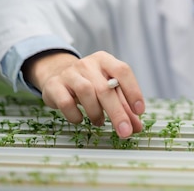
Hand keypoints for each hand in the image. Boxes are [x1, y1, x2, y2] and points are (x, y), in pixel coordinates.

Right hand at [22, 50, 144, 137]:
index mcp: (105, 60)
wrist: (57, 74)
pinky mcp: (54, 86)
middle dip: (117, 113)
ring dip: (96, 112)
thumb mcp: (108, 89)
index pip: (122, 71)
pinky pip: (66, 102)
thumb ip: (124, 106)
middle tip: (125, 131)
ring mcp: (70, 73)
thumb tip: (137, 127)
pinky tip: (80, 119)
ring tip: (100, 121)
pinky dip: (75, 115)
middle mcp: (88, 64)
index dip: (133, 91)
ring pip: (86, 92)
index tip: (139, 111)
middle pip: (105, 88)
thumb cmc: (90, 83)